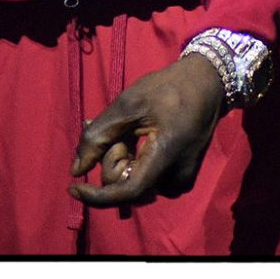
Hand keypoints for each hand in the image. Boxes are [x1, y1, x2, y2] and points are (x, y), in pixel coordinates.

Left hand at [69, 53, 225, 208]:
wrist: (206, 83)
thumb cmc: (167, 89)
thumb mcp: (129, 104)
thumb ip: (99, 136)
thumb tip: (75, 170)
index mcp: (167, 156)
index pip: (128, 192)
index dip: (98, 195)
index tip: (73, 186)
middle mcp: (177, 178)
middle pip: (127, 184)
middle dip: (114, 159)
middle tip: (118, 128)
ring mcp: (181, 180)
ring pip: (135, 182)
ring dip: (123, 160)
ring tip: (127, 129)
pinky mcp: (181, 177)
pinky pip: (147, 179)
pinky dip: (134, 162)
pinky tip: (135, 137)